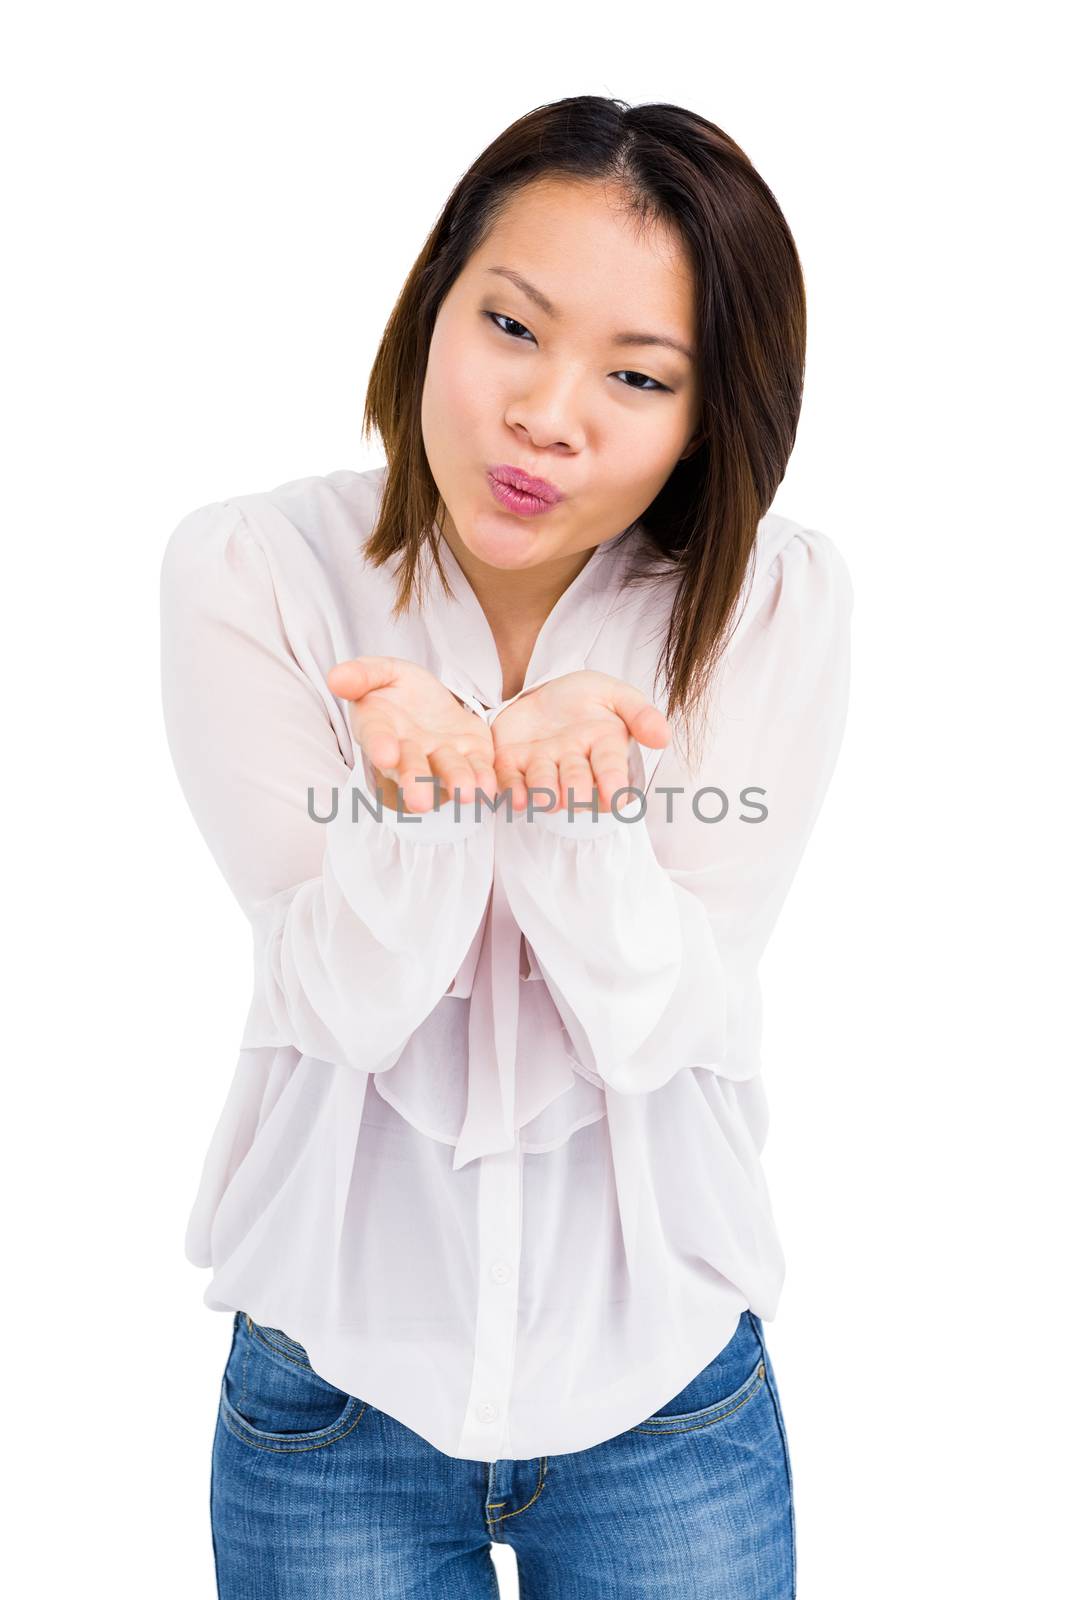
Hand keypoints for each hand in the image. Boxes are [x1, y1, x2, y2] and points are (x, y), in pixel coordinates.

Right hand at [326, 656, 496, 812]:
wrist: (430, 700)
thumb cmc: (396, 689)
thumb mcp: (379, 672)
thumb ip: (361, 675)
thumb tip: (335, 678)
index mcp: (380, 728)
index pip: (377, 738)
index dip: (380, 746)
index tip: (385, 755)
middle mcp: (409, 751)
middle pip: (411, 767)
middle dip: (415, 782)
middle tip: (420, 802)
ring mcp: (441, 757)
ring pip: (447, 772)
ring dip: (456, 783)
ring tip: (465, 794)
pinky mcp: (472, 755)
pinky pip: (478, 769)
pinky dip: (484, 779)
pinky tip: (490, 787)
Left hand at [490, 671, 670, 813]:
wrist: (545, 691)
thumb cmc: (587, 698)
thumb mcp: (615, 694)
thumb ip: (639, 713)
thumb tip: (663, 738)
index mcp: (602, 747)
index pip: (611, 767)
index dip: (614, 783)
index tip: (618, 798)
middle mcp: (573, 762)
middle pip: (576, 781)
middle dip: (576, 790)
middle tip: (576, 798)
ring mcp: (542, 764)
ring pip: (543, 783)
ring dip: (544, 793)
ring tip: (544, 799)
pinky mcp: (512, 763)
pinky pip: (511, 780)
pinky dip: (512, 791)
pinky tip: (515, 800)